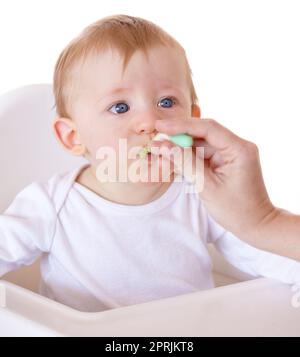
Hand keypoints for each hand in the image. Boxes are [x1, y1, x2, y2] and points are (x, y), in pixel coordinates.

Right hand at [151, 117, 276, 239]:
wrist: (256, 225)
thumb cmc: (236, 210)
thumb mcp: (206, 186)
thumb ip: (185, 163)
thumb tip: (163, 146)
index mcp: (239, 149)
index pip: (208, 128)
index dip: (181, 125)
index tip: (161, 125)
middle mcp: (238, 146)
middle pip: (204, 132)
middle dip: (179, 133)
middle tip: (157, 132)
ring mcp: (233, 153)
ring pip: (202, 142)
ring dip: (182, 145)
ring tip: (160, 145)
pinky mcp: (227, 160)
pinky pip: (205, 153)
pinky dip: (189, 155)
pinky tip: (173, 154)